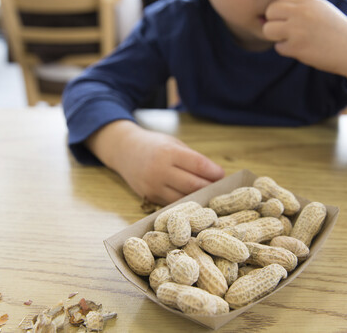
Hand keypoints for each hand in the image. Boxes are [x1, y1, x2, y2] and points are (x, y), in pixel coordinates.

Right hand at [88, 120, 224, 204]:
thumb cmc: (153, 145)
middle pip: (193, 184)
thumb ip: (192, 158)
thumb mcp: (173, 143)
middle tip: (219, 187)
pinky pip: (172, 203)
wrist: (124, 151)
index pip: (198, 165)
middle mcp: (160, 170)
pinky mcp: (149, 197)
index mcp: (168, 153)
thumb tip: (215, 174)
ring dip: (198, 197)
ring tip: (208, 194)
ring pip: (183, 198)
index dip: (213, 172)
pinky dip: (184, 202)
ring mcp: (153, 186)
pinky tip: (192, 199)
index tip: (222, 174)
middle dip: (209, 187)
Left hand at [263, 0, 346, 101]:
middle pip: (270, 12)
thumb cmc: (336, 30)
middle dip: (274, 22)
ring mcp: (298, 30)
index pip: (279, 0)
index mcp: (308, 1)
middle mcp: (301, 13)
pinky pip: (278, 47)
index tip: (289, 21)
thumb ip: (300, 7)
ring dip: (276, 37)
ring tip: (290, 40)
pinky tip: (301, 49)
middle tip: (285, 31)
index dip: (280, 12)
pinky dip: (286, 50)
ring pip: (268, 29)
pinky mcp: (296, 47)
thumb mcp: (321, 10)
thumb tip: (272, 11)